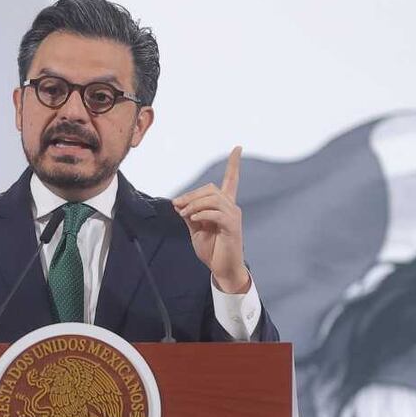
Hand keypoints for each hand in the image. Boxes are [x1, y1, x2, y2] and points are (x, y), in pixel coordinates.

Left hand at [172, 145, 249, 292]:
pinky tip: (192, 219)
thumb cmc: (211, 249)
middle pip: (211, 189)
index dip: (234, 164)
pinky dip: (201, 213)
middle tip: (177, 206)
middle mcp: (231, 207)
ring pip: (212, 199)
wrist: (221, 268)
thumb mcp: (196, 229)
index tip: (238, 147)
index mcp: (224, 206)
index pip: (231, 180)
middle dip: (191, 195)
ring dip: (194, 204)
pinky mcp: (232, 226)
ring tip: (184, 214)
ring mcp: (233, 216)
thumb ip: (189, 213)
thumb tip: (178, 202)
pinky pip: (216, 213)